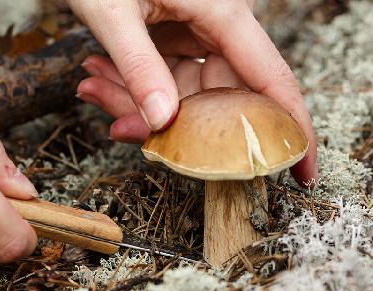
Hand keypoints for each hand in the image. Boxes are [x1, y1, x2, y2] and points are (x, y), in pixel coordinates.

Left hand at [68, 0, 316, 185]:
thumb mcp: (113, 13)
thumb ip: (137, 66)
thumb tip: (161, 121)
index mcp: (222, 11)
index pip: (270, 78)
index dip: (288, 128)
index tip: (302, 171)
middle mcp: (217, 24)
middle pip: (213, 96)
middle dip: (165, 122)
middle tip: (119, 127)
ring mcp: (196, 32)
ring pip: (182, 91)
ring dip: (135, 101)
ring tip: (92, 86)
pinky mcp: (176, 35)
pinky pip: (164, 76)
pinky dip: (131, 86)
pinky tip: (97, 76)